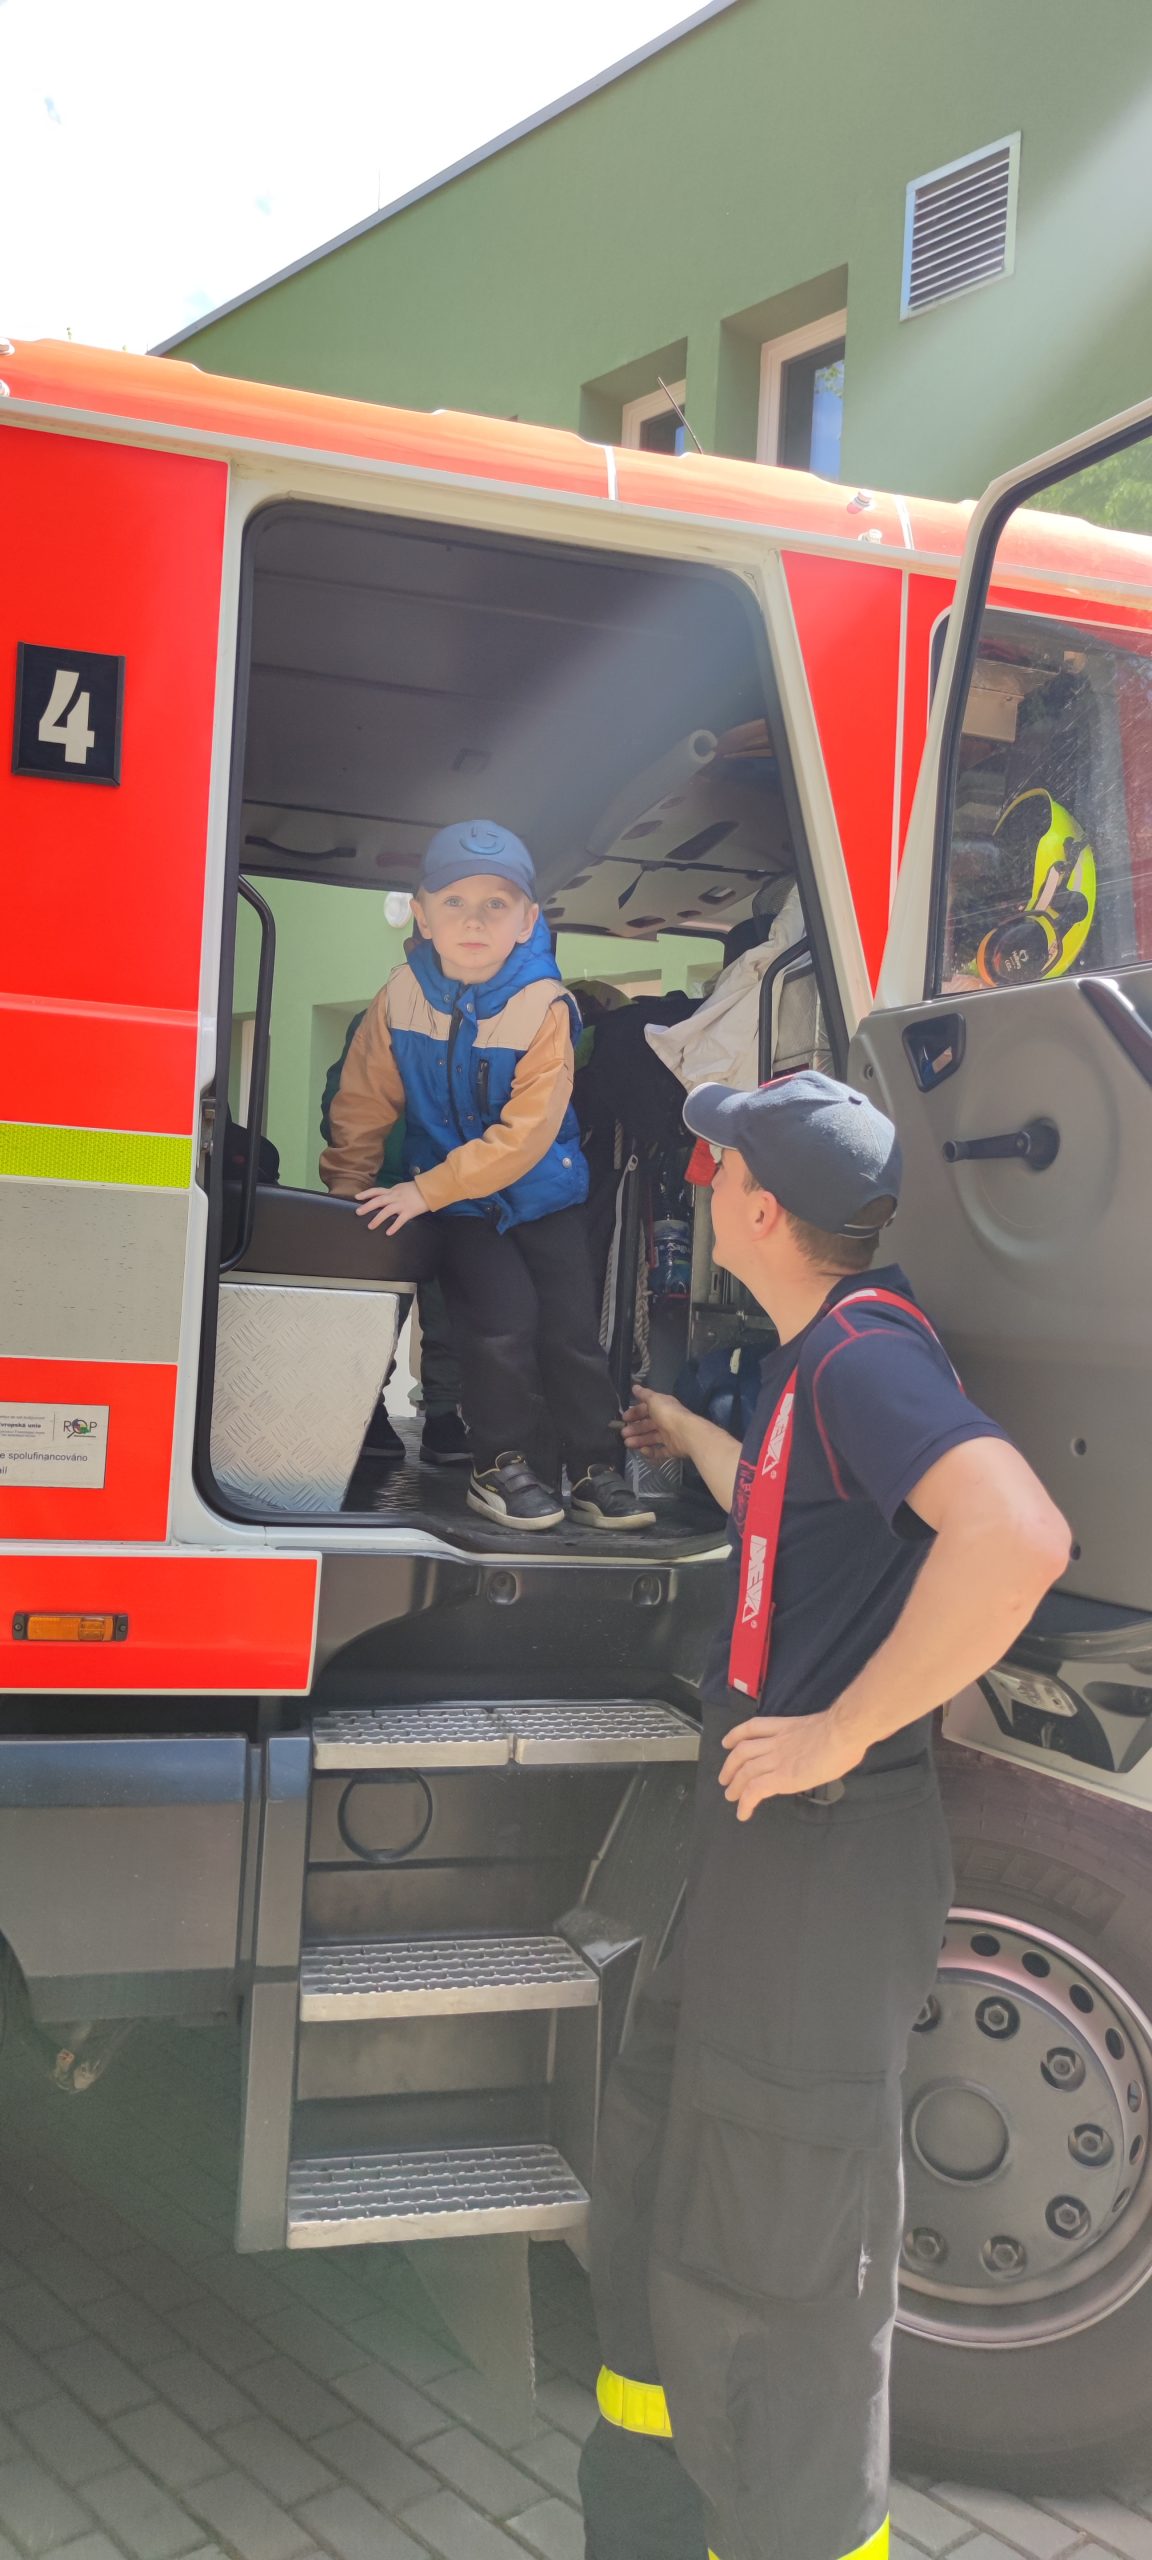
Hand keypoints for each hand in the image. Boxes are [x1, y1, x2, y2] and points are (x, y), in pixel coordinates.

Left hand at [354, 1181, 427, 1232]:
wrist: (430, 1189)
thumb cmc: (416, 1189)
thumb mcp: (401, 1188)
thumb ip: (392, 1193)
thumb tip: (383, 1199)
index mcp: (392, 1191)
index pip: (377, 1191)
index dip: (366, 1193)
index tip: (356, 1197)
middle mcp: (395, 1197)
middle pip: (378, 1200)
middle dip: (367, 1206)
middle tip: (358, 1212)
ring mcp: (402, 1204)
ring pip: (387, 1211)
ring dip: (378, 1219)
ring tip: (370, 1226)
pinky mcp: (409, 1212)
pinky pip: (400, 1220)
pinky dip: (394, 1227)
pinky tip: (388, 1233)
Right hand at [621, 1385, 692, 1460]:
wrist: (685, 1433)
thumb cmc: (667, 1414)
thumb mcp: (654, 1399)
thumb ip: (644, 1394)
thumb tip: (635, 1386)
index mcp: (662, 1407)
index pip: (646, 1409)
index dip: (635, 1413)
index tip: (624, 1418)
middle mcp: (666, 1420)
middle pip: (647, 1425)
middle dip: (635, 1429)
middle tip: (623, 1433)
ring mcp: (670, 1435)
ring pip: (651, 1438)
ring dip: (639, 1440)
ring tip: (628, 1443)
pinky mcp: (672, 1449)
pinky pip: (659, 1451)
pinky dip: (651, 1452)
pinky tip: (642, 1450)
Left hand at [718, 1709, 853, 1817]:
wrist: (841, 1733)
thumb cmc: (842, 1731)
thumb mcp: (821, 1729)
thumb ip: (812, 1738)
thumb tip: (821, 1748)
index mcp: (785, 1727)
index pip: (753, 1727)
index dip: (736, 1734)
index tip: (728, 1742)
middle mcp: (776, 1742)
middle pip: (742, 1751)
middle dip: (730, 1765)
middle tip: (725, 1778)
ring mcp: (776, 1759)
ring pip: (745, 1771)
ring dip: (734, 1785)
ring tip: (730, 1796)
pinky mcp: (781, 1777)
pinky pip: (755, 1790)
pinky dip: (745, 1802)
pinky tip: (743, 1812)